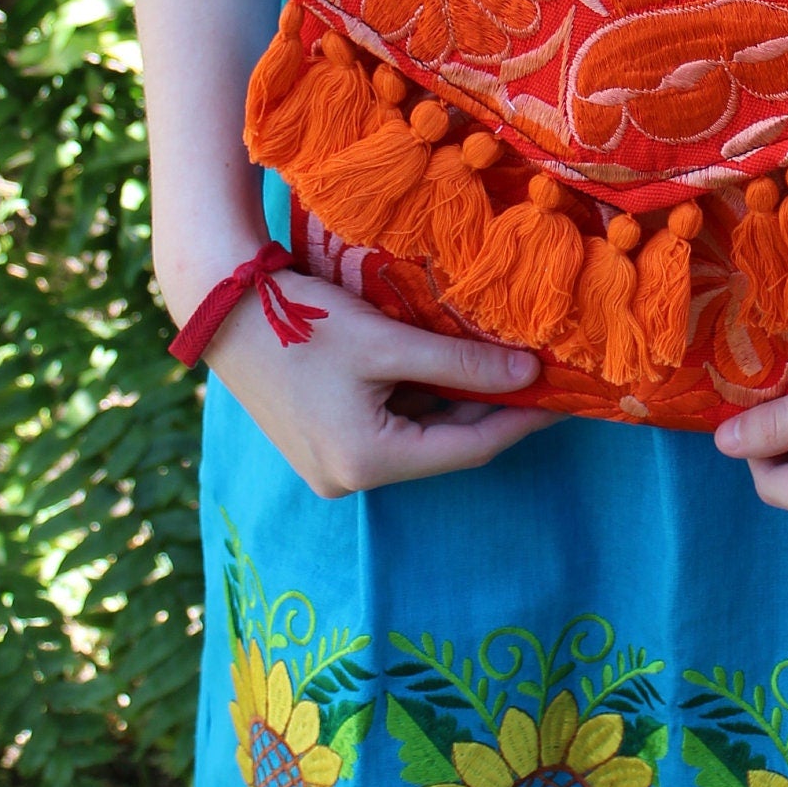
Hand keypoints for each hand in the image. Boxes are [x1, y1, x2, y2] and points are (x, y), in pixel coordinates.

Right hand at [199, 272, 553, 496]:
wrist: (222, 308)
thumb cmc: (305, 322)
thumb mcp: (389, 342)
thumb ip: (462, 364)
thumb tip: (529, 375)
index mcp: (369, 463)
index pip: (470, 446)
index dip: (522, 419)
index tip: (565, 396)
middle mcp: (350, 479)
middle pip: (443, 444)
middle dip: (491, 407)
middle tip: (541, 373)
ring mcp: (331, 465)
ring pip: (417, 434)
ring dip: (455, 401)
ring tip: (504, 362)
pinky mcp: (320, 443)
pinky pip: (387, 425)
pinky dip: (419, 397)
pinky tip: (447, 362)